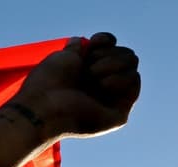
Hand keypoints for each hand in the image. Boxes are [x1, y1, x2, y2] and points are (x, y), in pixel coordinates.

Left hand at [14, 32, 140, 140]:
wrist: (43, 106)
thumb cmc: (46, 84)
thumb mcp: (62, 58)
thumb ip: (75, 50)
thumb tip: (78, 41)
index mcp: (86, 73)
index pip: (111, 46)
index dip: (104, 40)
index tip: (91, 43)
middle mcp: (99, 87)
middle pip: (125, 54)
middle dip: (108, 55)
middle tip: (88, 69)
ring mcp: (110, 100)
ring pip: (131, 65)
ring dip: (111, 66)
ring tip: (92, 78)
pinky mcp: (118, 114)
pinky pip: (133, 83)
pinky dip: (119, 80)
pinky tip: (103, 86)